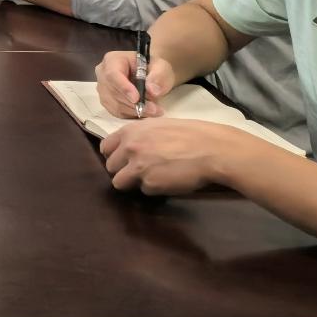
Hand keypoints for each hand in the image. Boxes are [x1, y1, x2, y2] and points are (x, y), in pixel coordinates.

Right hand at [95, 49, 175, 118]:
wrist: (150, 75)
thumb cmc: (153, 68)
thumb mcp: (161, 67)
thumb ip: (158, 76)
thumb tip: (152, 90)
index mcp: (113, 60)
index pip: (113, 74)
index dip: (123, 87)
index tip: (137, 98)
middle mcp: (103, 74)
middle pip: (113, 92)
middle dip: (134, 103)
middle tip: (155, 109)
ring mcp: (103, 89)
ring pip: (115, 105)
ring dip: (135, 110)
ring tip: (154, 111)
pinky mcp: (107, 102)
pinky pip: (117, 112)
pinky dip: (132, 114)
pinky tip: (145, 111)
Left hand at [100, 118, 237, 194]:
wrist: (211, 148)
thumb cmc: (190, 134)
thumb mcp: (158, 126)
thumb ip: (140, 136)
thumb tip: (131, 145)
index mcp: (130, 131)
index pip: (105, 147)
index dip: (114, 155)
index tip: (122, 160)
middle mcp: (129, 147)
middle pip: (110, 167)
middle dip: (122, 171)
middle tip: (138, 172)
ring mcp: (138, 166)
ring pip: (119, 183)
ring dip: (132, 183)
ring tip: (150, 179)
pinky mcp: (150, 184)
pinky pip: (144, 190)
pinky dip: (153, 189)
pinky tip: (168, 181)